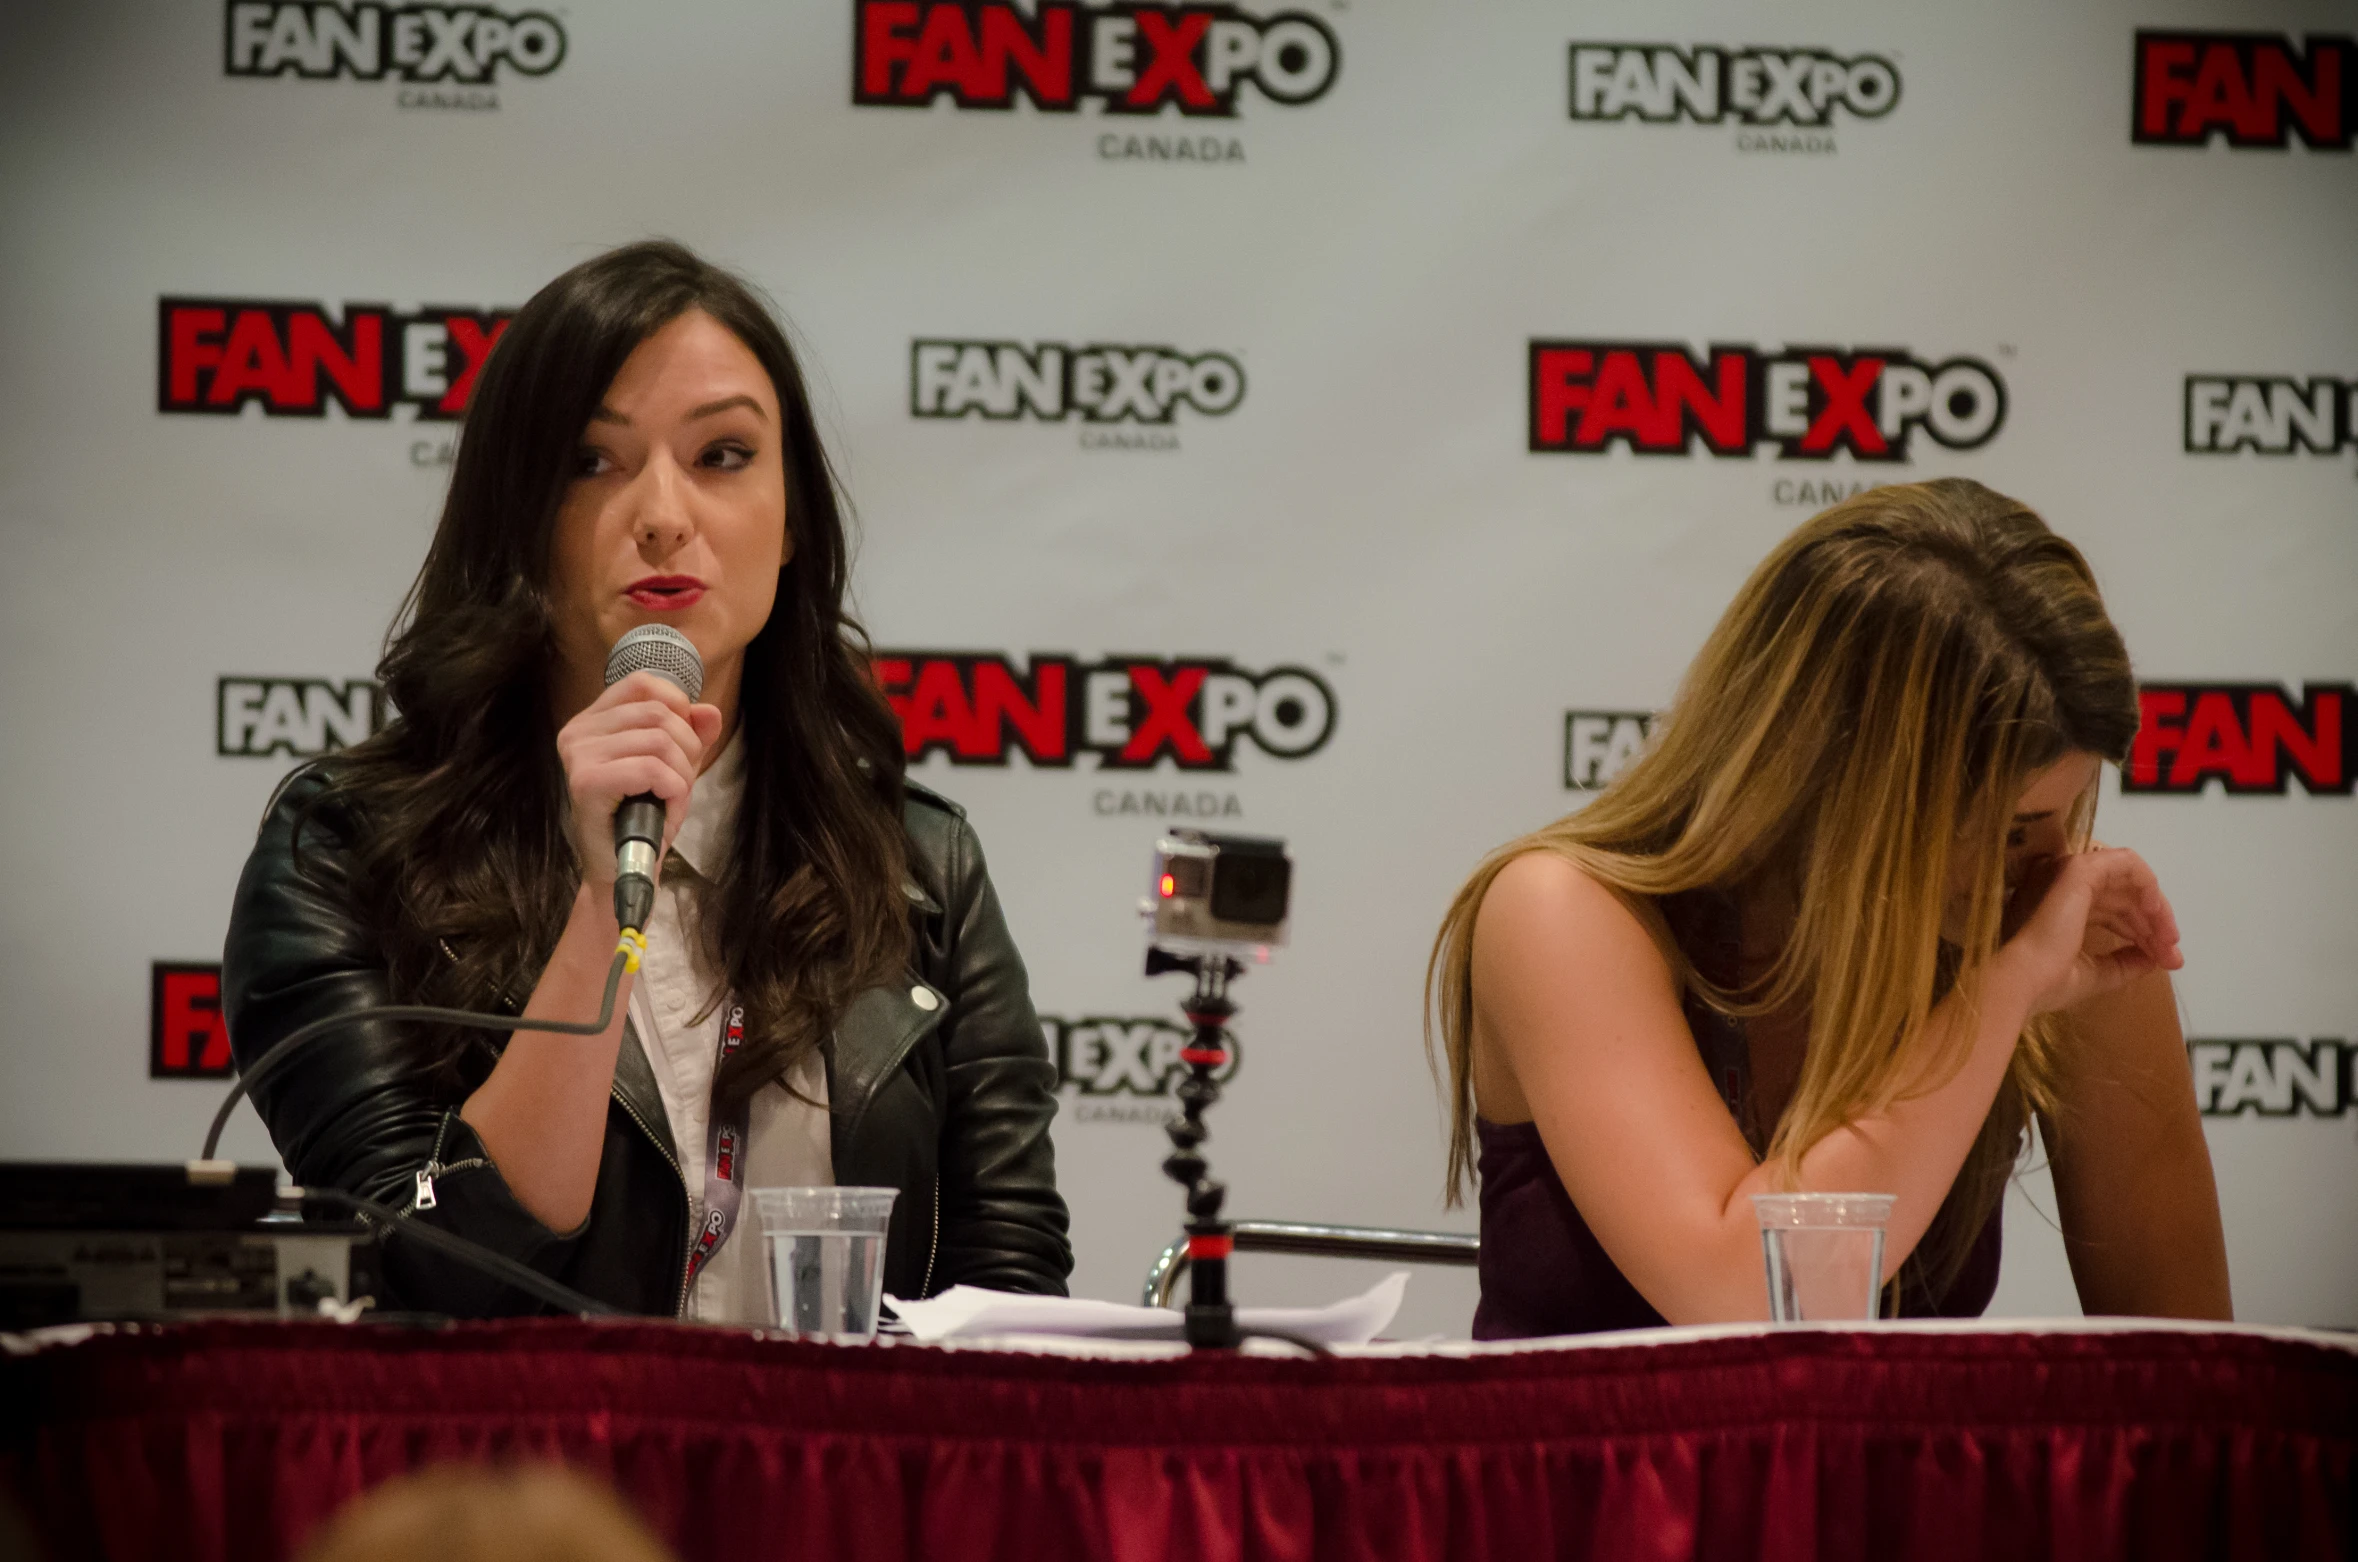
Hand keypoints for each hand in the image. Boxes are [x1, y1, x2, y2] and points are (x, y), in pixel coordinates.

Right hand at [554, 672, 724, 894]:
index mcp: (593, 720)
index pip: (643, 684)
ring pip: (658, 740)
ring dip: (681, 776)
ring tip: (671, 801)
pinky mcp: (586, 781)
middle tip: (680, 785)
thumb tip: (709, 712)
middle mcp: (578, 731)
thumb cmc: (643, 816)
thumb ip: (692, 734)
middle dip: (687, 750)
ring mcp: (578, 755)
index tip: (683, 743)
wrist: (622, 868)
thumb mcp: (674, 767)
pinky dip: (673, 790)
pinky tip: (665, 810)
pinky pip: (650, 768)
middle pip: (659, 713)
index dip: (678, 706)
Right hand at [1991, 846, 2181, 1016]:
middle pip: (2124, 898)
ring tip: (2169, 938)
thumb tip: (2153, 957)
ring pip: (2129, 880)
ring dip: (2155, 907)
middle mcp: (2063, 888)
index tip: (2167, 961)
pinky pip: (2125, 862)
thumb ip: (2125, 962)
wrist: (2023, 980)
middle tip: (2173, 954)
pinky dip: (2147, 883)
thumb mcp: (2098, 975)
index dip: (2143, 934)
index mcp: (2061, 910)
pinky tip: (2155, 910)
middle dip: (2154, 924)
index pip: (2112, 913)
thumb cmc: (2049, 981)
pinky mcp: (2080, 870)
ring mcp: (2069, 876)